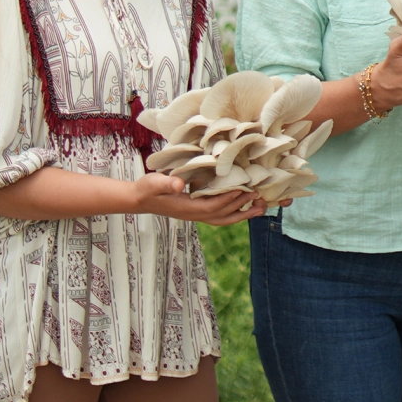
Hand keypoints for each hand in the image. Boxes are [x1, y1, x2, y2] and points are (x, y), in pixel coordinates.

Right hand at [129, 172, 275, 225]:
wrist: (140, 199)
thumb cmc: (147, 189)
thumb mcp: (154, 183)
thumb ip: (166, 183)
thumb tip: (179, 184)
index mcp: (187, 208)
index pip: (213, 206)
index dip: (229, 199)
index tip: (244, 189)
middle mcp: (195, 215)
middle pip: (224, 215)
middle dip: (242, 208)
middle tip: (261, 198)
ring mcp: (198, 215)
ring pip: (225, 219)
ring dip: (243, 214)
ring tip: (261, 207)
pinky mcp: (198, 211)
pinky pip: (221, 215)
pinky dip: (235, 212)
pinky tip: (245, 205)